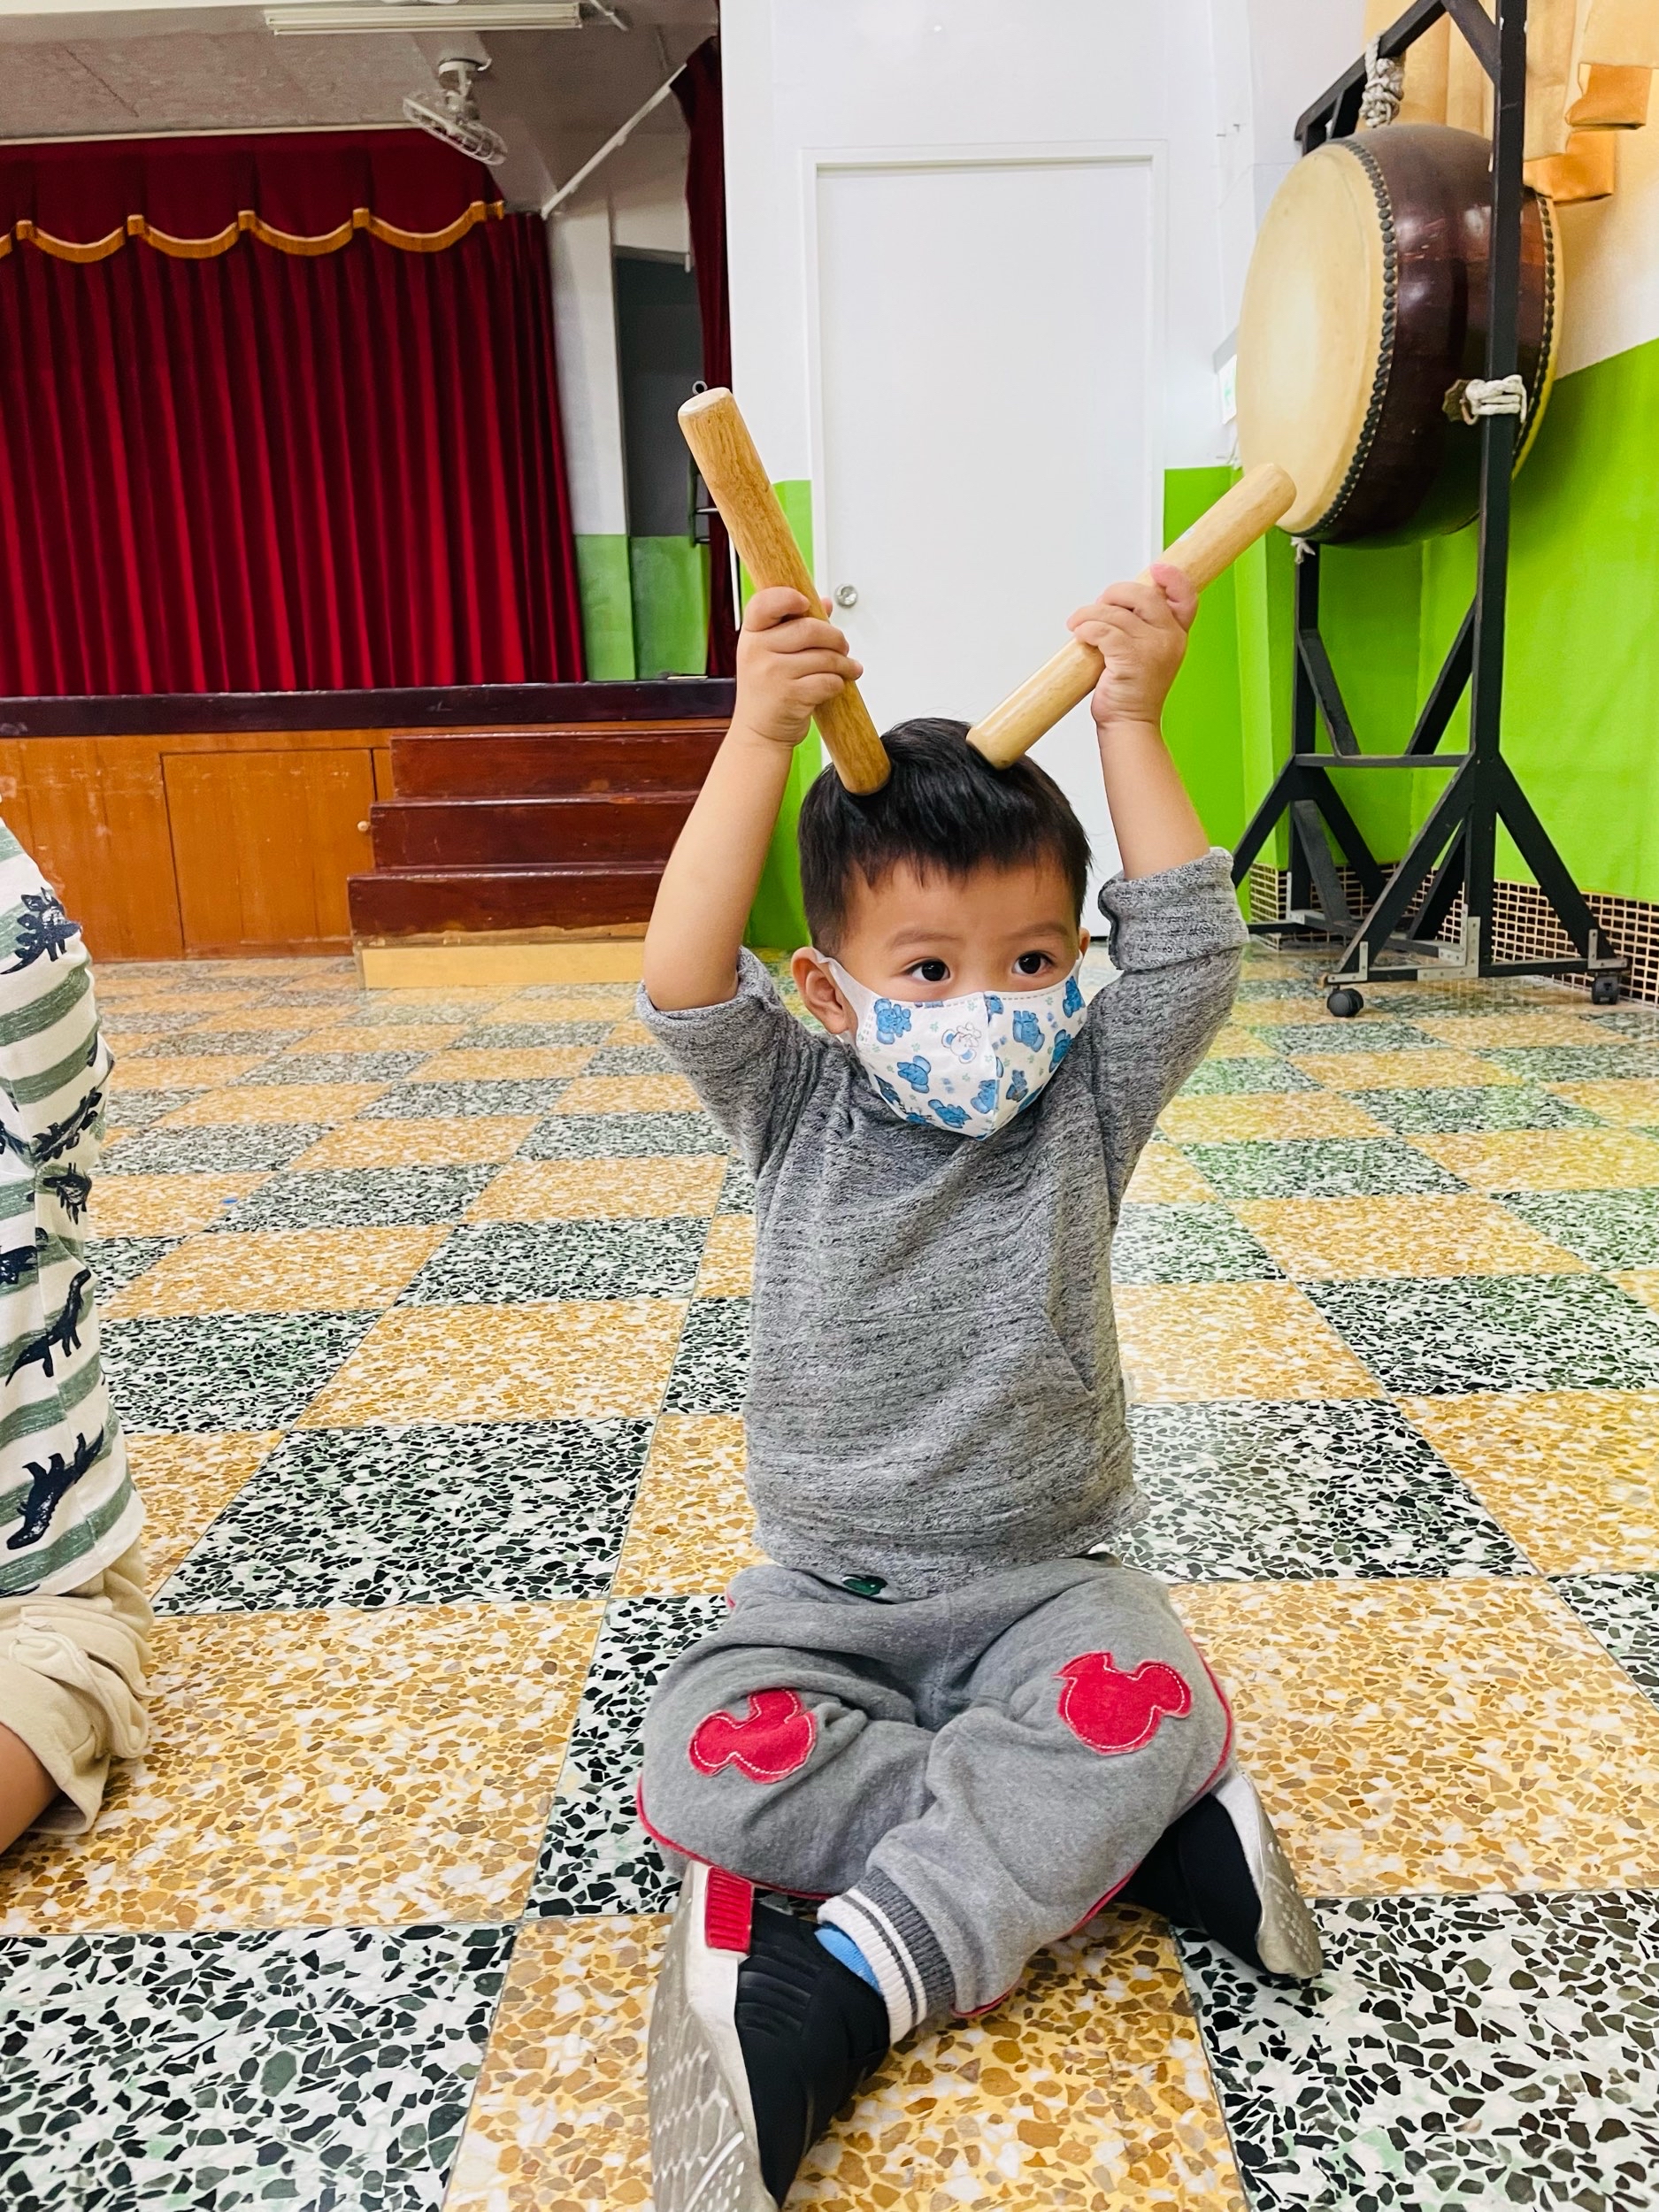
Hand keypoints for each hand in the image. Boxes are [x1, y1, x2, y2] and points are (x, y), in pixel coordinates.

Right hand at [734, 587, 862, 748]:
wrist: (758, 733)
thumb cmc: (766, 692)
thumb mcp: (770, 654)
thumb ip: (795, 625)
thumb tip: (824, 603)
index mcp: (751, 635)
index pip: (765, 603)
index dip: (788, 597)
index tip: (806, 603)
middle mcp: (757, 652)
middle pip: (809, 629)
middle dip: (835, 637)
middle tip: (842, 645)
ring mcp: (772, 674)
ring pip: (824, 657)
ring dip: (844, 663)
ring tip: (848, 667)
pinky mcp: (790, 696)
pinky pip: (827, 681)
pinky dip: (838, 683)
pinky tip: (836, 684)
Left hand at [1067, 561, 1195, 730]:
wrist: (1129, 724)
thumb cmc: (1131, 691)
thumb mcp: (1145, 653)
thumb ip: (1140, 626)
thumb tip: (1114, 602)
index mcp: (1175, 633)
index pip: (1185, 597)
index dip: (1173, 578)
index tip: (1156, 569)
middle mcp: (1169, 638)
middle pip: (1143, 594)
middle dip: (1114, 594)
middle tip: (1097, 606)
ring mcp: (1152, 648)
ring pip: (1115, 613)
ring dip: (1088, 614)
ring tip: (1078, 624)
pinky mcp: (1131, 659)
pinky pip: (1103, 630)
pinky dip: (1086, 628)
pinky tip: (1080, 635)